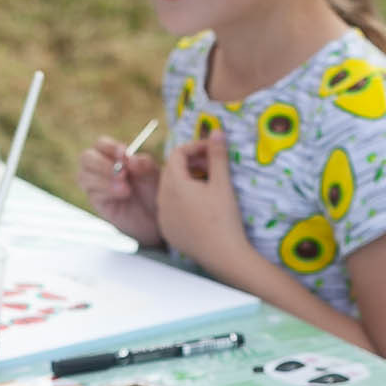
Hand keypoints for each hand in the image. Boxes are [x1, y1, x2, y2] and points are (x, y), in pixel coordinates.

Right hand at [75, 136, 164, 246]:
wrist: (155, 216)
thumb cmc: (152, 190)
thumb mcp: (153, 174)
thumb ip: (143, 164)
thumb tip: (130, 159)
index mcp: (112, 156)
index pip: (101, 145)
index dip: (110, 147)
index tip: (124, 154)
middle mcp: (99, 168)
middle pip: (86, 158)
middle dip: (103, 164)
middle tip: (122, 172)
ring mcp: (95, 185)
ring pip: (85, 176)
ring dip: (105, 180)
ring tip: (126, 188)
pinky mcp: (97, 202)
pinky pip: (92, 193)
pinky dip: (107, 192)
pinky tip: (123, 195)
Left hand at [152, 136, 251, 270]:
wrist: (224, 255)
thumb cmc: (224, 218)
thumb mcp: (222, 183)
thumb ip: (217, 155)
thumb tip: (216, 130)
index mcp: (174, 184)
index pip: (177, 154)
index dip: (195, 147)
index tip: (212, 151)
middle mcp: (162, 199)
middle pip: (172, 170)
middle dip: (191, 164)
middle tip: (212, 167)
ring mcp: (162, 217)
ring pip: (169, 190)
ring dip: (186, 182)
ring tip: (208, 187)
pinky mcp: (167, 231)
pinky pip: (169, 208)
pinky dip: (182, 201)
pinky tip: (200, 208)